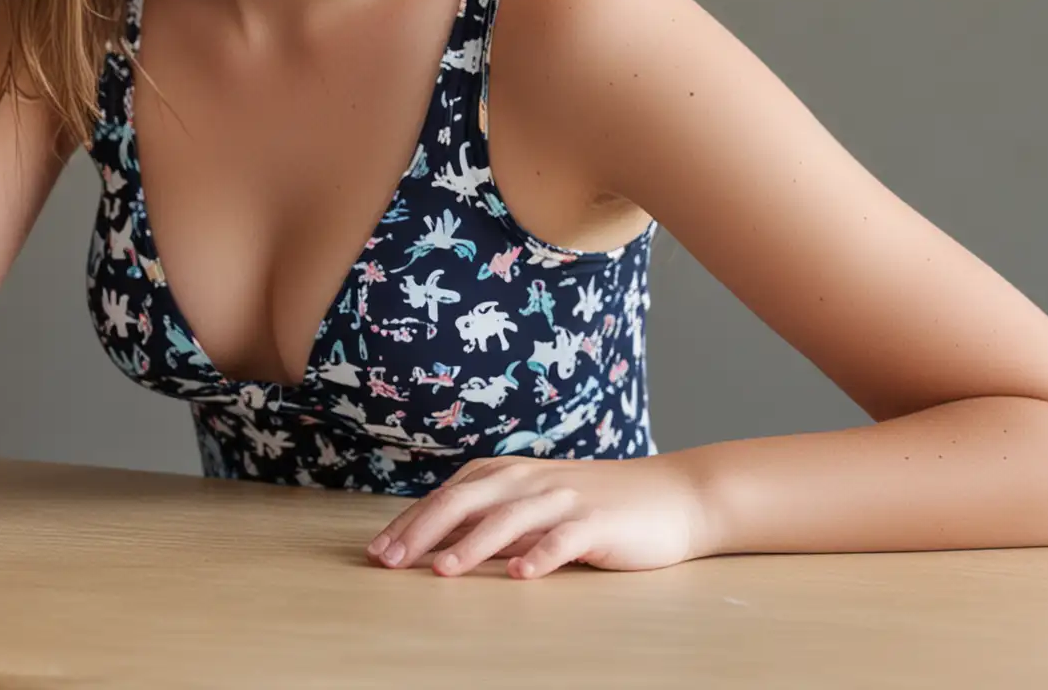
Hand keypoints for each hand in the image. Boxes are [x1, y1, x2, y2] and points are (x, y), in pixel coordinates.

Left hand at [365, 454, 713, 578]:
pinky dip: (541, 555)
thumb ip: (492, 516)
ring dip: (473, 545)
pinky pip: (565, 540)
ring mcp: (565, 500)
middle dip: (423, 531)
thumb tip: (434, 543)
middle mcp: (531, 480)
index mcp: (510, 473)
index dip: (410, 522)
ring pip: (510, 518)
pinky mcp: (597, 523)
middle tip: (389, 562)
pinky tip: (520, 575)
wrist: (670, 496)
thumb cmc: (596, 504)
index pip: (449, 496)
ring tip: (442, 573)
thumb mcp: (537, 502)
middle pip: (466, 500)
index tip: (377, 552)